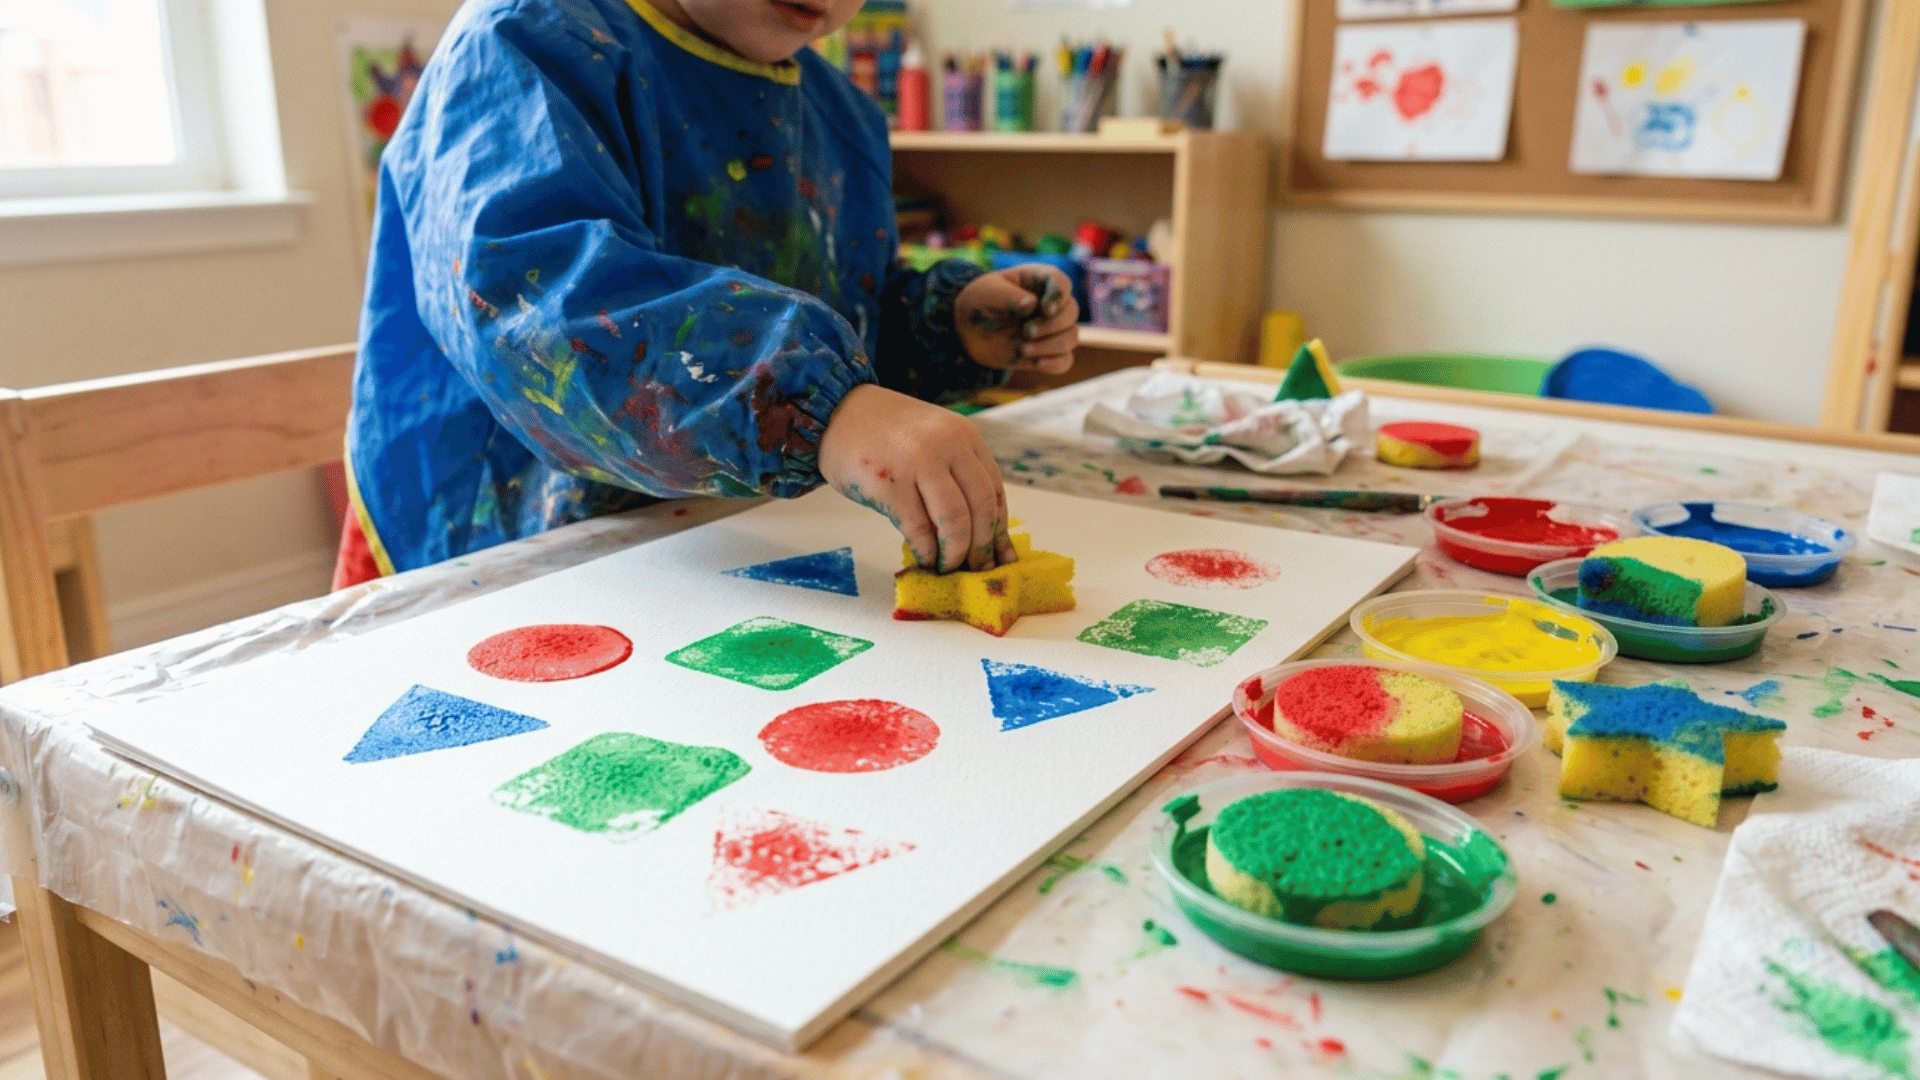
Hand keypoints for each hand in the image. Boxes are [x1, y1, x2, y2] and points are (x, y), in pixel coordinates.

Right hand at [818, 384, 1015, 571]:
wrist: (835, 413)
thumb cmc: (885, 433)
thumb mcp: (934, 439)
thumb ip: (959, 473)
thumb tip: (982, 532)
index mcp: (965, 436)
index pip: (995, 492)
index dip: (999, 531)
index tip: (1001, 558)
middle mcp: (947, 446)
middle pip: (981, 509)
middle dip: (982, 547)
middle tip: (976, 570)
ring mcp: (917, 463)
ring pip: (954, 521)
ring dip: (955, 554)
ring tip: (948, 568)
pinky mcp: (888, 484)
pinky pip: (918, 529)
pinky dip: (926, 552)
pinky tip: (925, 560)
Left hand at [955, 264, 1078, 374]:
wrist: (967, 330)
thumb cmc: (979, 303)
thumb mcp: (986, 293)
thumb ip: (1008, 297)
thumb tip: (1033, 304)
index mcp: (1038, 281)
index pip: (1062, 282)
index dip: (1059, 296)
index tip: (1044, 309)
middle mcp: (1050, 304)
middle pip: (1071, 312)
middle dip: (1051, 325)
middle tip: (1026, 331)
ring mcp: (1051, 329)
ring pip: (1071, 337)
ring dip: (1051, 345)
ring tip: (1023, 349)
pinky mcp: (1047, 352)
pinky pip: (1064, 361)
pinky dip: (1055, 363)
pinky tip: (1037, 363)